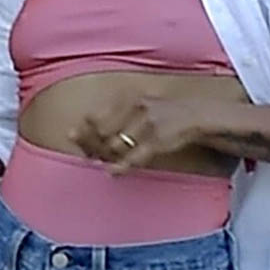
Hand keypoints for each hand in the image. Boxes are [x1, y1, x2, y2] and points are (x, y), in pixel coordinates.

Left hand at [70, 93, 216, 173]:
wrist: (194, 110)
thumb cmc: (163, 108)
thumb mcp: (138, 99)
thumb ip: (115, 110)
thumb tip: (85, 121)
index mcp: (127, 97)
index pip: (95, 118)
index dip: (84, 132)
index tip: (75, 139)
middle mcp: (134, 108)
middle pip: (102, 133)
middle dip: (92, 146)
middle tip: (87, 156)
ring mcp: (145, 124)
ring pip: (115, 146)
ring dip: (106, 157)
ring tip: (101, 163)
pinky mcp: (156, 140)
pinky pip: (133, 158)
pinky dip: (120, 167)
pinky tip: (113, 172)